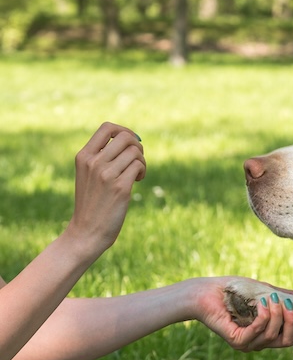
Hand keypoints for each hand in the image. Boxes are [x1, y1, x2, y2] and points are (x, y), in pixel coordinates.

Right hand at [66, 122, 145, 255]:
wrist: (86, 232)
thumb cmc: (92, 202)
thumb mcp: (89, 175)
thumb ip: (102, 157)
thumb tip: (131, 140)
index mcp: (83, 156)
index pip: (107, 128)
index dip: (124, 131)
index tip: (130, 144)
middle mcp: (94, 162)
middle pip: (126, 137)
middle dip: (137, 146)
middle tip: (136, 161)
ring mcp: (106, 174)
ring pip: (135, 152)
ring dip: (142, 161)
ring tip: (136, 174)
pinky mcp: (120, 187)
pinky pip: (139, 166)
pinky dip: (142, 171)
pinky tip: (137, 181)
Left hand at [189, 277, 292, 351]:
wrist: (207, 291)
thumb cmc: (236, 290)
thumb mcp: (268, 291)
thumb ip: (289, 297)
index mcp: (269, 333)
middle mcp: (259, 342)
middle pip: (288, 342)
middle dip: (292, 322)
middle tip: (288, 303)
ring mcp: (248, 344)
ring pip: (273, 336)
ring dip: (276, 315)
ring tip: (271, 298)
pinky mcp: (236, 341)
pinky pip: (257, 333)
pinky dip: (263, 316)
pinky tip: (262, 303)